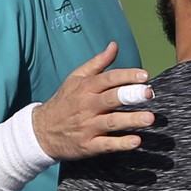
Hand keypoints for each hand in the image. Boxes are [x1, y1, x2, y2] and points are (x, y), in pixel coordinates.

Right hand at [32, 42, 154, 159]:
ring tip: (149, 118)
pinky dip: (121, 144)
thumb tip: (114, 45)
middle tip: (149, 93)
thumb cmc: (64, 101)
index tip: (145, 75)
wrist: (40, 132)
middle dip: (131, 95)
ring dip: (131, 120)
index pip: (109, 78)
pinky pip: (106, 145)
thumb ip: (98, 62)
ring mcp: (87, 127)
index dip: (127, 75)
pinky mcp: (88, 146)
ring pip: (112, 122)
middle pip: (111, 98)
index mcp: (86, 87)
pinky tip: (136, 141)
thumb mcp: (76, 78)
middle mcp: (87, 106)